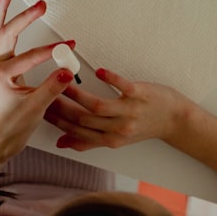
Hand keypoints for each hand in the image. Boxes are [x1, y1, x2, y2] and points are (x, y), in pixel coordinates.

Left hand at [0, 0, 74, 165]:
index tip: (69, 48)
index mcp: (2, 74)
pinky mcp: (0, 63)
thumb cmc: (15, 124)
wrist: (2, 136)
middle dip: (25, 17)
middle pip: (8, 33)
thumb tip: (66, 70)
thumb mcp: (36, 108)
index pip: (30, 57)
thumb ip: (51, 88)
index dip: (52, 52)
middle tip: (41, 5)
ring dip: (1, 10)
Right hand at [44, 68, 192, 150]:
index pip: (77, 132)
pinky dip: (111, 79)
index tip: (40, 109)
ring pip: (98, 106)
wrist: (176, 120)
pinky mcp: (141, 94)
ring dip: (78, 95)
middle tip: (45, 93)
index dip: (57, 122)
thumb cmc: (145, 126)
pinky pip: (124, 87)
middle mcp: (118, 128)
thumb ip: (87, 141)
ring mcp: (130, 111)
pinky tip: (99, 72)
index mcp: (110, 140)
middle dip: (61, 108)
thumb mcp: (116, 139)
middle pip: (83, 119)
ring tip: (63, 82)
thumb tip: (62, 143)